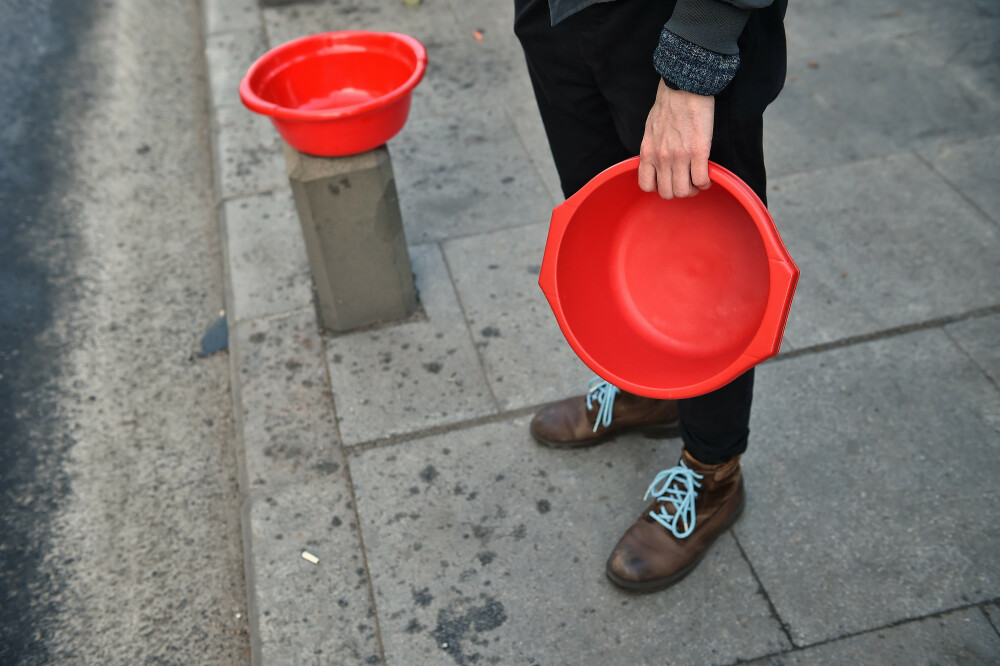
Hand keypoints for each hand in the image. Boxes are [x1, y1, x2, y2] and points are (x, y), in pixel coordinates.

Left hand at [638, 79, 714, 198]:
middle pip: (667, 193)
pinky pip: (701, 180)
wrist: (684, 86)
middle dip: (678, 191)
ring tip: (698, 180)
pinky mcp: (699, 151)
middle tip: (687, 182)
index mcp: (648, 152)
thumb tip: (657, 162)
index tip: (668, 180)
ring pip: (684, 191)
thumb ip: (653, 148)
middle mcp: (661, 158)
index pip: (646, 185)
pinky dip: (706, 182)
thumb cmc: (668, 104)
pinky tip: (708, 175)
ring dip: (693, 189)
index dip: (658, 187)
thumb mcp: (650, 130)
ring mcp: (680, 156)